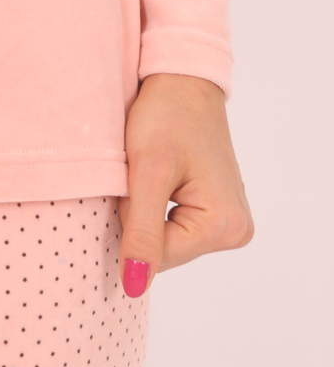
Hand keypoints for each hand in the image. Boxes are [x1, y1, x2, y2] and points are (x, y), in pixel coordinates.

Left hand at [118, 72, 252, 296]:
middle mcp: (235, 230)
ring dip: (145, 210)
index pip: (156, 256)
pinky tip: (160, 175)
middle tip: (140, 173)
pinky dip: (155, 203)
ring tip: (151, 171)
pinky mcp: (215, 209)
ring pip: (164, 239)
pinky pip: (172, 224)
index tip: (133, 181)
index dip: (131, 220)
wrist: (182, 80)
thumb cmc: (166, 116)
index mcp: (225, 226)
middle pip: (163, 251)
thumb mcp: (147, 173)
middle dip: (139, 217)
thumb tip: (135, 287)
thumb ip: (142, 233)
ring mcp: (228, 220)